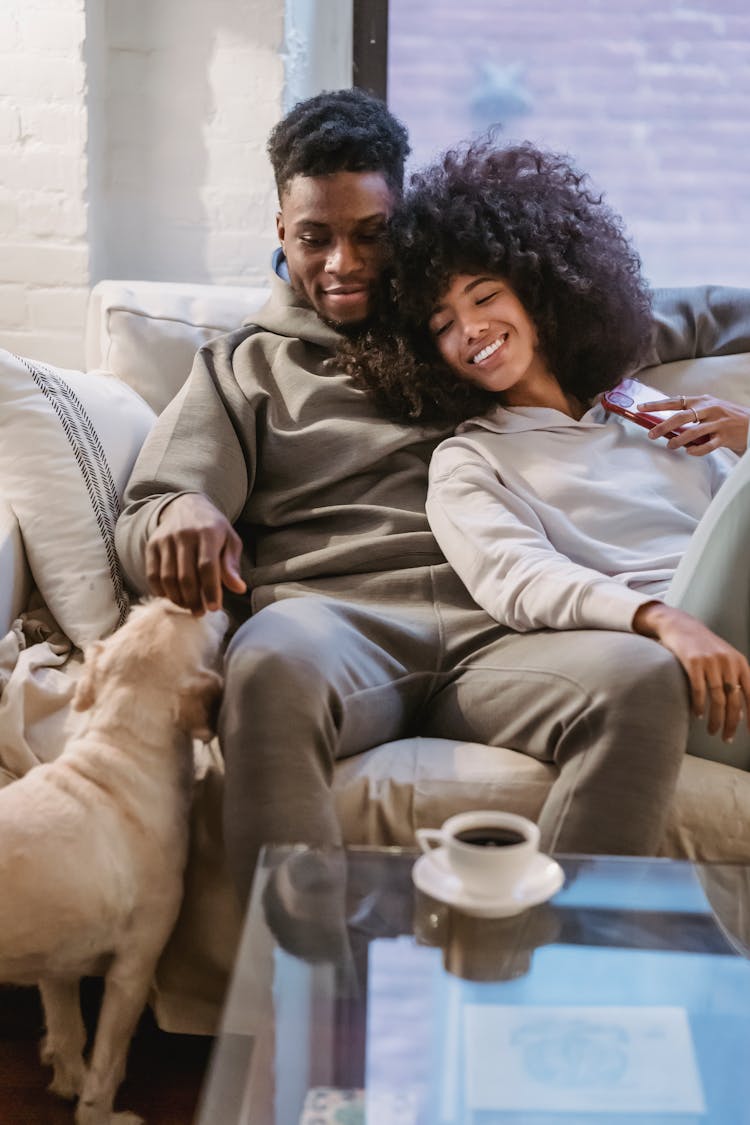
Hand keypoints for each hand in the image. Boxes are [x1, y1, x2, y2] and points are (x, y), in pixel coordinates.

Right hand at [145, 493, 246, 614]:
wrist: (186, 506)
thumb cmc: (213, 528)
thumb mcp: (230, 541)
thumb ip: (232, 565)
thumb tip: (239, 589)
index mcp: (208, 533)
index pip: (207, 566)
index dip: (211, 590)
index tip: (214, 608)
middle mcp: (184, 535)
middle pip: (186, 576)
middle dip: (193, 599)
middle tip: (200, 613)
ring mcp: (165, 540)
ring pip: (167, 577)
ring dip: (177, 598)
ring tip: (187, 607)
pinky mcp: (152, 545)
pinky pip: (153, 574)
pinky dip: (161, 590)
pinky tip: (172, 597)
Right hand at [633, 601, 749, 741]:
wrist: (681, 626)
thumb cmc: (704, 647)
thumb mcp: (726, 658)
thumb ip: (735, 678)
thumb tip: (741, 710)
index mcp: (741, 663)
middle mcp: (728, 662)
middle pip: (734, 701)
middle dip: (732, 723)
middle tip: (727, 738)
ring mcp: (711, 662)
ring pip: (718, 699)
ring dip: (715, 719)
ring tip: (712, 731)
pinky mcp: (693, 662)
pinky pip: (699, 691)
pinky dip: (700, 706)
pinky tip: (698, 715)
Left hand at [637, 393, 749, 455]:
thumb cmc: (727, 416)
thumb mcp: (709, 408)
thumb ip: (691, 413)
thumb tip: (667, 423)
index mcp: (702, 400)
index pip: (675, 401)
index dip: (656, 405)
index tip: (640, 408)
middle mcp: (709, 409)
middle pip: (680, 417)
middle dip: (663, 426)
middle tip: (651, 434)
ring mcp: (717, 423)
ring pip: (692, 432)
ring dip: (678, 440)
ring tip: (670, 445)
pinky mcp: (725, 436)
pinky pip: (707, 446)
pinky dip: (696, 450)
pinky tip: (689, 452)